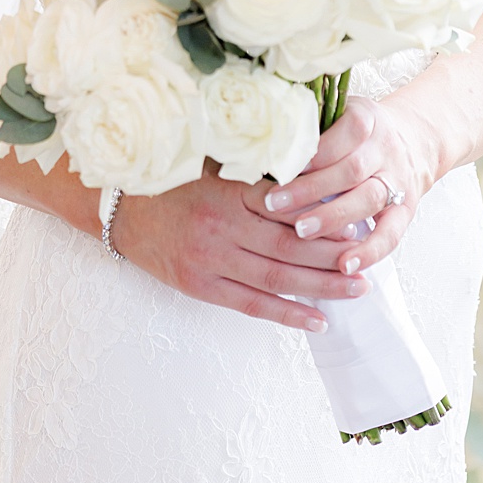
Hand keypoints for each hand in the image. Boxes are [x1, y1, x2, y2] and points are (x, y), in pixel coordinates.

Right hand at [108, 169, 369, 332]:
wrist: (114, 208)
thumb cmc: (165, 181)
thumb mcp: (205, 162)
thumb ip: (248, 166)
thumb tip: (303, 164)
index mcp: (226, 190)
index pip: (287, 204)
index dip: (324, 214)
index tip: (357, 218)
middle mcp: (220, 225)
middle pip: (290, 244)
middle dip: (334, 255)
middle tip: (369, 259)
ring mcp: (209, 259)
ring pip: (277, 277)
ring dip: (322, 286)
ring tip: (357, 290)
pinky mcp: (199, 285)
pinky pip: (252, 305)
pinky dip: (288, 314)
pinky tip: (318, 320)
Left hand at [253, 98, 439, 278]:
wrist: (411, 143)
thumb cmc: (354, 132)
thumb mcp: (337, 114)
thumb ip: (307, 125)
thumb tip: (257, 139)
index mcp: (367, 118)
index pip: (341, 133)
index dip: (311, 152)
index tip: (278, 166)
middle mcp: (385, 150)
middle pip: (349, 170)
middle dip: (310, 189)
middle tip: (273, 203)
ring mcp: (398, 182)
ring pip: (367, 200)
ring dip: (333, 218)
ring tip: (301, 232)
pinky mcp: (406, 211)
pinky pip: (391, 234)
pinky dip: (369, 251)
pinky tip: (344, 265)